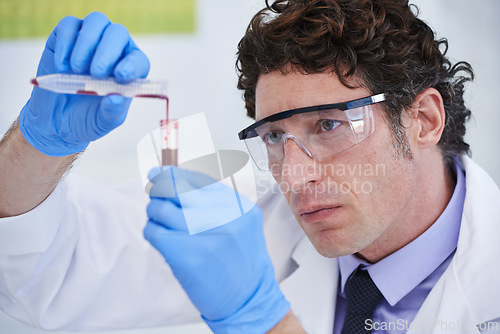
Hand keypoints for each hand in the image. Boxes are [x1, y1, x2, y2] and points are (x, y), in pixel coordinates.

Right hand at [18, 12, 149, 155]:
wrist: (56, 121)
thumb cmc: (87, 118)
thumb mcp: (103, 122)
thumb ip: (112, 111)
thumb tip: (116, 99)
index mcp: (129, 70)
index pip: (138, 59)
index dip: (132, 64)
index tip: (121, 75)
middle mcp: (113, 50)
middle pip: (118, 33)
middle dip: (108, 51)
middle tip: (96, 73)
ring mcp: (90, 40)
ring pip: (96, 22)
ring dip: (88, 43)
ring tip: (77, 69)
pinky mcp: (65, 38)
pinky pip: (69, 25)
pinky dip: (66, 43)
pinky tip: (62, 65)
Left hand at [144, 167, 289, 332]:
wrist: (249, 297)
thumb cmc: (241, 259)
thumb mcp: (241, 222)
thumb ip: (216, 202)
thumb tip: (178, 180)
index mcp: (237, 205)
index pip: (197, 178)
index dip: (173, 173)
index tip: (159, 172)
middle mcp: (223, 216)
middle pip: (175, 188)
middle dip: (159, 188)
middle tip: (154, 190)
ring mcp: (204, 236)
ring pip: (160, 209)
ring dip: (155, 213)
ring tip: (162, 222)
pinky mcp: (187, 257)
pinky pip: (154, 232)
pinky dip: (152, 232)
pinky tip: (163, 240)